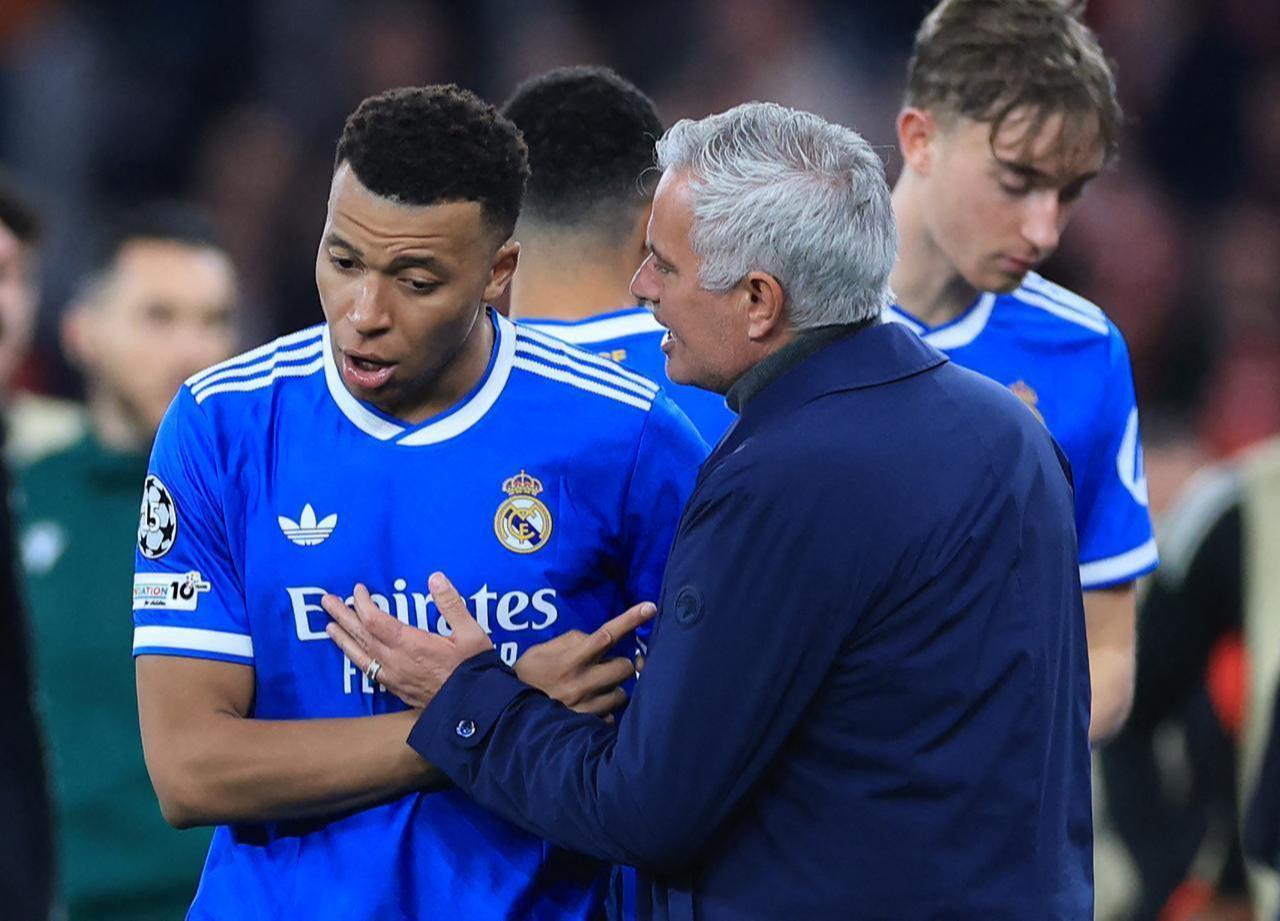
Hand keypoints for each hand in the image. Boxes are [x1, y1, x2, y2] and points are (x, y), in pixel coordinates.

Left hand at [323, 573, 492, 707]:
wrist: (473, 709)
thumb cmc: (473, 670)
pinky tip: (353, 655)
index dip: (363, 603)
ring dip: (343, 639)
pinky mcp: (396, 689)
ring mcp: (394, 677)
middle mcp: (396, 661)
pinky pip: (369, 670)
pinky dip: (356, 658)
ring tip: (329, 627)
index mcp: (411, 644)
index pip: (375, 620)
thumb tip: (435, 578)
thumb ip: (451, 604)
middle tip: (326, 601)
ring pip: (361, 655)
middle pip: (361, 636)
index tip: (358, 589)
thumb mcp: (471, 633)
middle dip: (343, 616)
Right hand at [515, 602, 655, 717]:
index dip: (630, 620)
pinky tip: (590, 707)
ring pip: (622, 693)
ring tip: (596, 689)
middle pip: (625, 667)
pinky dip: (605, 711)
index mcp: (570, 660)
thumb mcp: (540, 652)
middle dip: (622, 664)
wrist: (511, 716)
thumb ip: (569, 641)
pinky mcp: (589, 726)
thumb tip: (596, 637)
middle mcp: (582, 683)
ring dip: (614, 688)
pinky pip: (612, 716)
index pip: (606, 635)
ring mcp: (588, 707)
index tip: (650, 607)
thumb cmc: (527, 678)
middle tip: (608, 666)